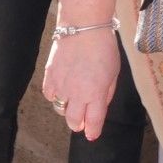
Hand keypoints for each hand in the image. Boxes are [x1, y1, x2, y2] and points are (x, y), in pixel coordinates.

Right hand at [42, 27, 122, 141]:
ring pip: (60, 109)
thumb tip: (100, 106)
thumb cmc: (103, 49)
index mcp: (95, 94)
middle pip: (73, 121)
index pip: (93, 121)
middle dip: (78, 124)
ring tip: (72, 103)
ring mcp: (61, 85)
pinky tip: (61, 90)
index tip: (91, 134)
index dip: (92, 131)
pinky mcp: (49, 76)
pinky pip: (49, 95)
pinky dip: (55, 96)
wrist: (83, 28)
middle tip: (81, 123)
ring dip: (67, 110)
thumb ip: (106, 93)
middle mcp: (76, 93)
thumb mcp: (113, 74)